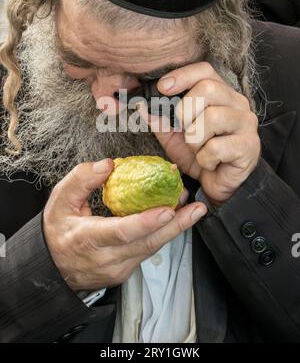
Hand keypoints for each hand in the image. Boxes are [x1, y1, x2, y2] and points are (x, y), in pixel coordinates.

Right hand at [43, 159, 206, 290]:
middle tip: (195, 207)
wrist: (52, 266)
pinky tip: (175, 219)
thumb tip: (108, 164)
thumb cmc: (58, 230)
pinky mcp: (125, 271)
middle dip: (175, 224)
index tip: (167, 210)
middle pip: (146, 243)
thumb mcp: (59, 200)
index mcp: (88, 239)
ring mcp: (117, 268)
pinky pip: (147, 251)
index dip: (145, 222)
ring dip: (174, 228)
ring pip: (151, 248)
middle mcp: (106, 258)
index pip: (121, 232)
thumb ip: (81, 179)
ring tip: (192, 209)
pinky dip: (162, 234)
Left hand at [141, 62, 260, 204]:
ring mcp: (246, 123)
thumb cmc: (200, 153)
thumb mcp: (174, 136)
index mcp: (220, 94)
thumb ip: (160, 120)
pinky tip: (209, 162)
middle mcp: (237, 103)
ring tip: (197, 149)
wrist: (219, 183)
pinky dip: (204, 158)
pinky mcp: (249, 146)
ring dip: (195, 139)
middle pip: (208, 88)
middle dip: (185, 111)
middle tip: (183, 129)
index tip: (162, 87)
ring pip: (212, 117)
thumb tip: (142, 105)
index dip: (182, 75)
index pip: (205, 70)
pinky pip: (216, 147)